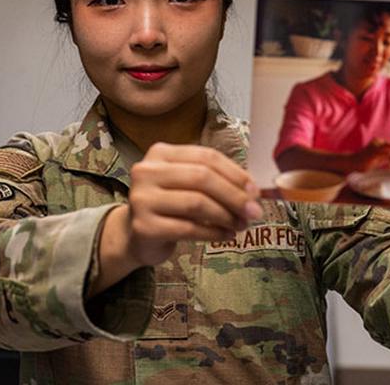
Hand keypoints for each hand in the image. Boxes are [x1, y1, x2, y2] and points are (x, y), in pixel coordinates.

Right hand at [89, 143, 260, 296]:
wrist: (135, 235)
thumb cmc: (169, 205)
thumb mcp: (187, 184)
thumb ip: (215, 180)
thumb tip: (253, 191)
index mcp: (161, 153)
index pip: (206, 157)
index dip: (235, 173)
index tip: (255, 191)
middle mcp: (147, 171)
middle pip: (202, 178)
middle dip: (234, 196)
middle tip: (254, 211)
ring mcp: (142, 199)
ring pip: (196, 203)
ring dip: (226, 215)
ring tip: (241, 224)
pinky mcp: (144, 226)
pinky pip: (189, 228)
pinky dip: (213, 232)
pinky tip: (227, 234)